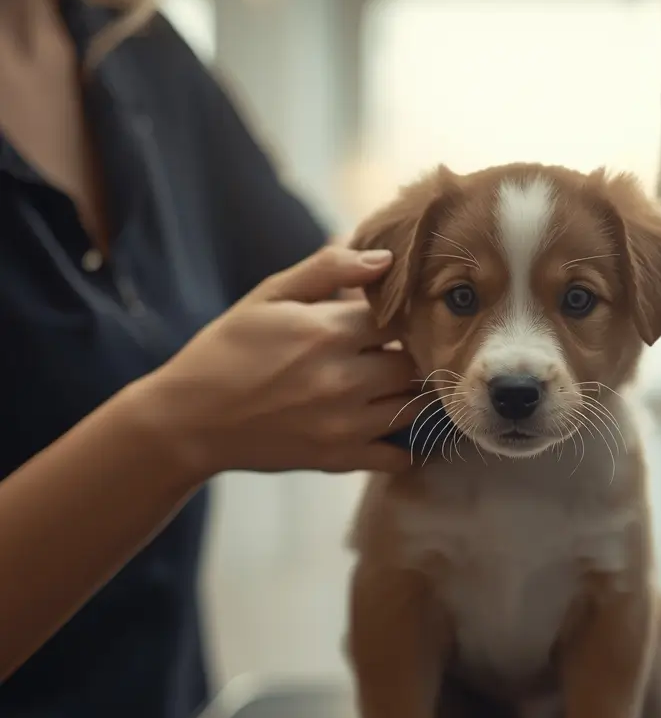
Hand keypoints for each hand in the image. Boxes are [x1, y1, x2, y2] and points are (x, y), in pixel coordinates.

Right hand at [138, 246, 421, 476]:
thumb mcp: (269, 295)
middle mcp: (344, 379)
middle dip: (411, 355)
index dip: (402, 315)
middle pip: (414, 363)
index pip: (399, 317)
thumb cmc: (228, 349)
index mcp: (327, 332)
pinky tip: (390, 426)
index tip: (392, 318)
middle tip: (396, 353)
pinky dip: (406, 445)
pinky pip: (399, 457)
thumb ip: (328, 270)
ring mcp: (345, 424)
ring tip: (395, 385)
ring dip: (412, 394)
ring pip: (415, 406)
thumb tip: (385, 258)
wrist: (189, 419)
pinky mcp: (339, 459)